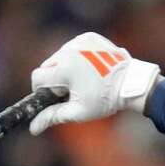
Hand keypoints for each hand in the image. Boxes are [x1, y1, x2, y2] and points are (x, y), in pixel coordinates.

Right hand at [29, 32, 159, 134]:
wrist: (132, 83)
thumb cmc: (105, 100)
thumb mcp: (78, 111)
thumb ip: (53, 116)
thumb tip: (33, 128)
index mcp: (64, 69)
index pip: (37, 77)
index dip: (42, 90)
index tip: (54, 96)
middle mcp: (68, 51)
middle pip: (47, 66)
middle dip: (55, 78)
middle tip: (72, 90)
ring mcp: (79, 41)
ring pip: (59, 55)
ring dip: (65, 66)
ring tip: (83, 78)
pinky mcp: (88, 36)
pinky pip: (73, 46)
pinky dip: (76, 56)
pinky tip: (90, 66)